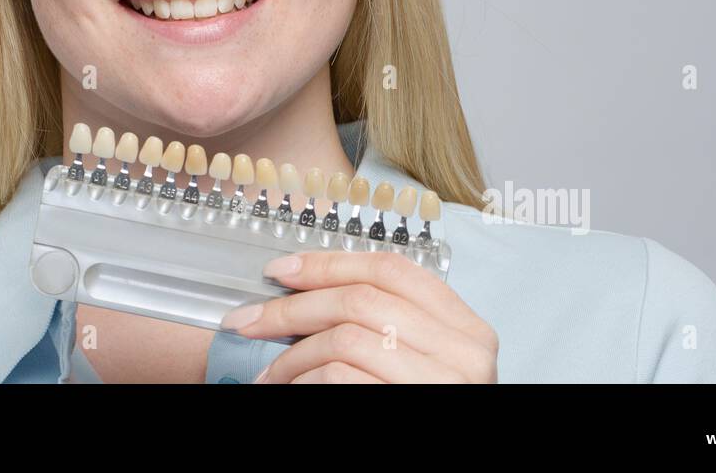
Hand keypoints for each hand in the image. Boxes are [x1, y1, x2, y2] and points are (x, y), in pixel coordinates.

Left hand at [219, 250, 498, 382]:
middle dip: (292, 307)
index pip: (391, 270)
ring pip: (345, 338)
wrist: (453, 470)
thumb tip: (305, 294)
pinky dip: (305, 381)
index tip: (282, 270)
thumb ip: (386, 326)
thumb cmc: (420, 402)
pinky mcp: (409, 406)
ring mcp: (440, 382)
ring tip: (271, 373)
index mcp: (466, 329)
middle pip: (360, 299)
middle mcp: (463, 352)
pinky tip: (294, 390)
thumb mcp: (421, 362)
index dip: (329, 263)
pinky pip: (340, 378)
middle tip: (249, 319)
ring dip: (293, 355)